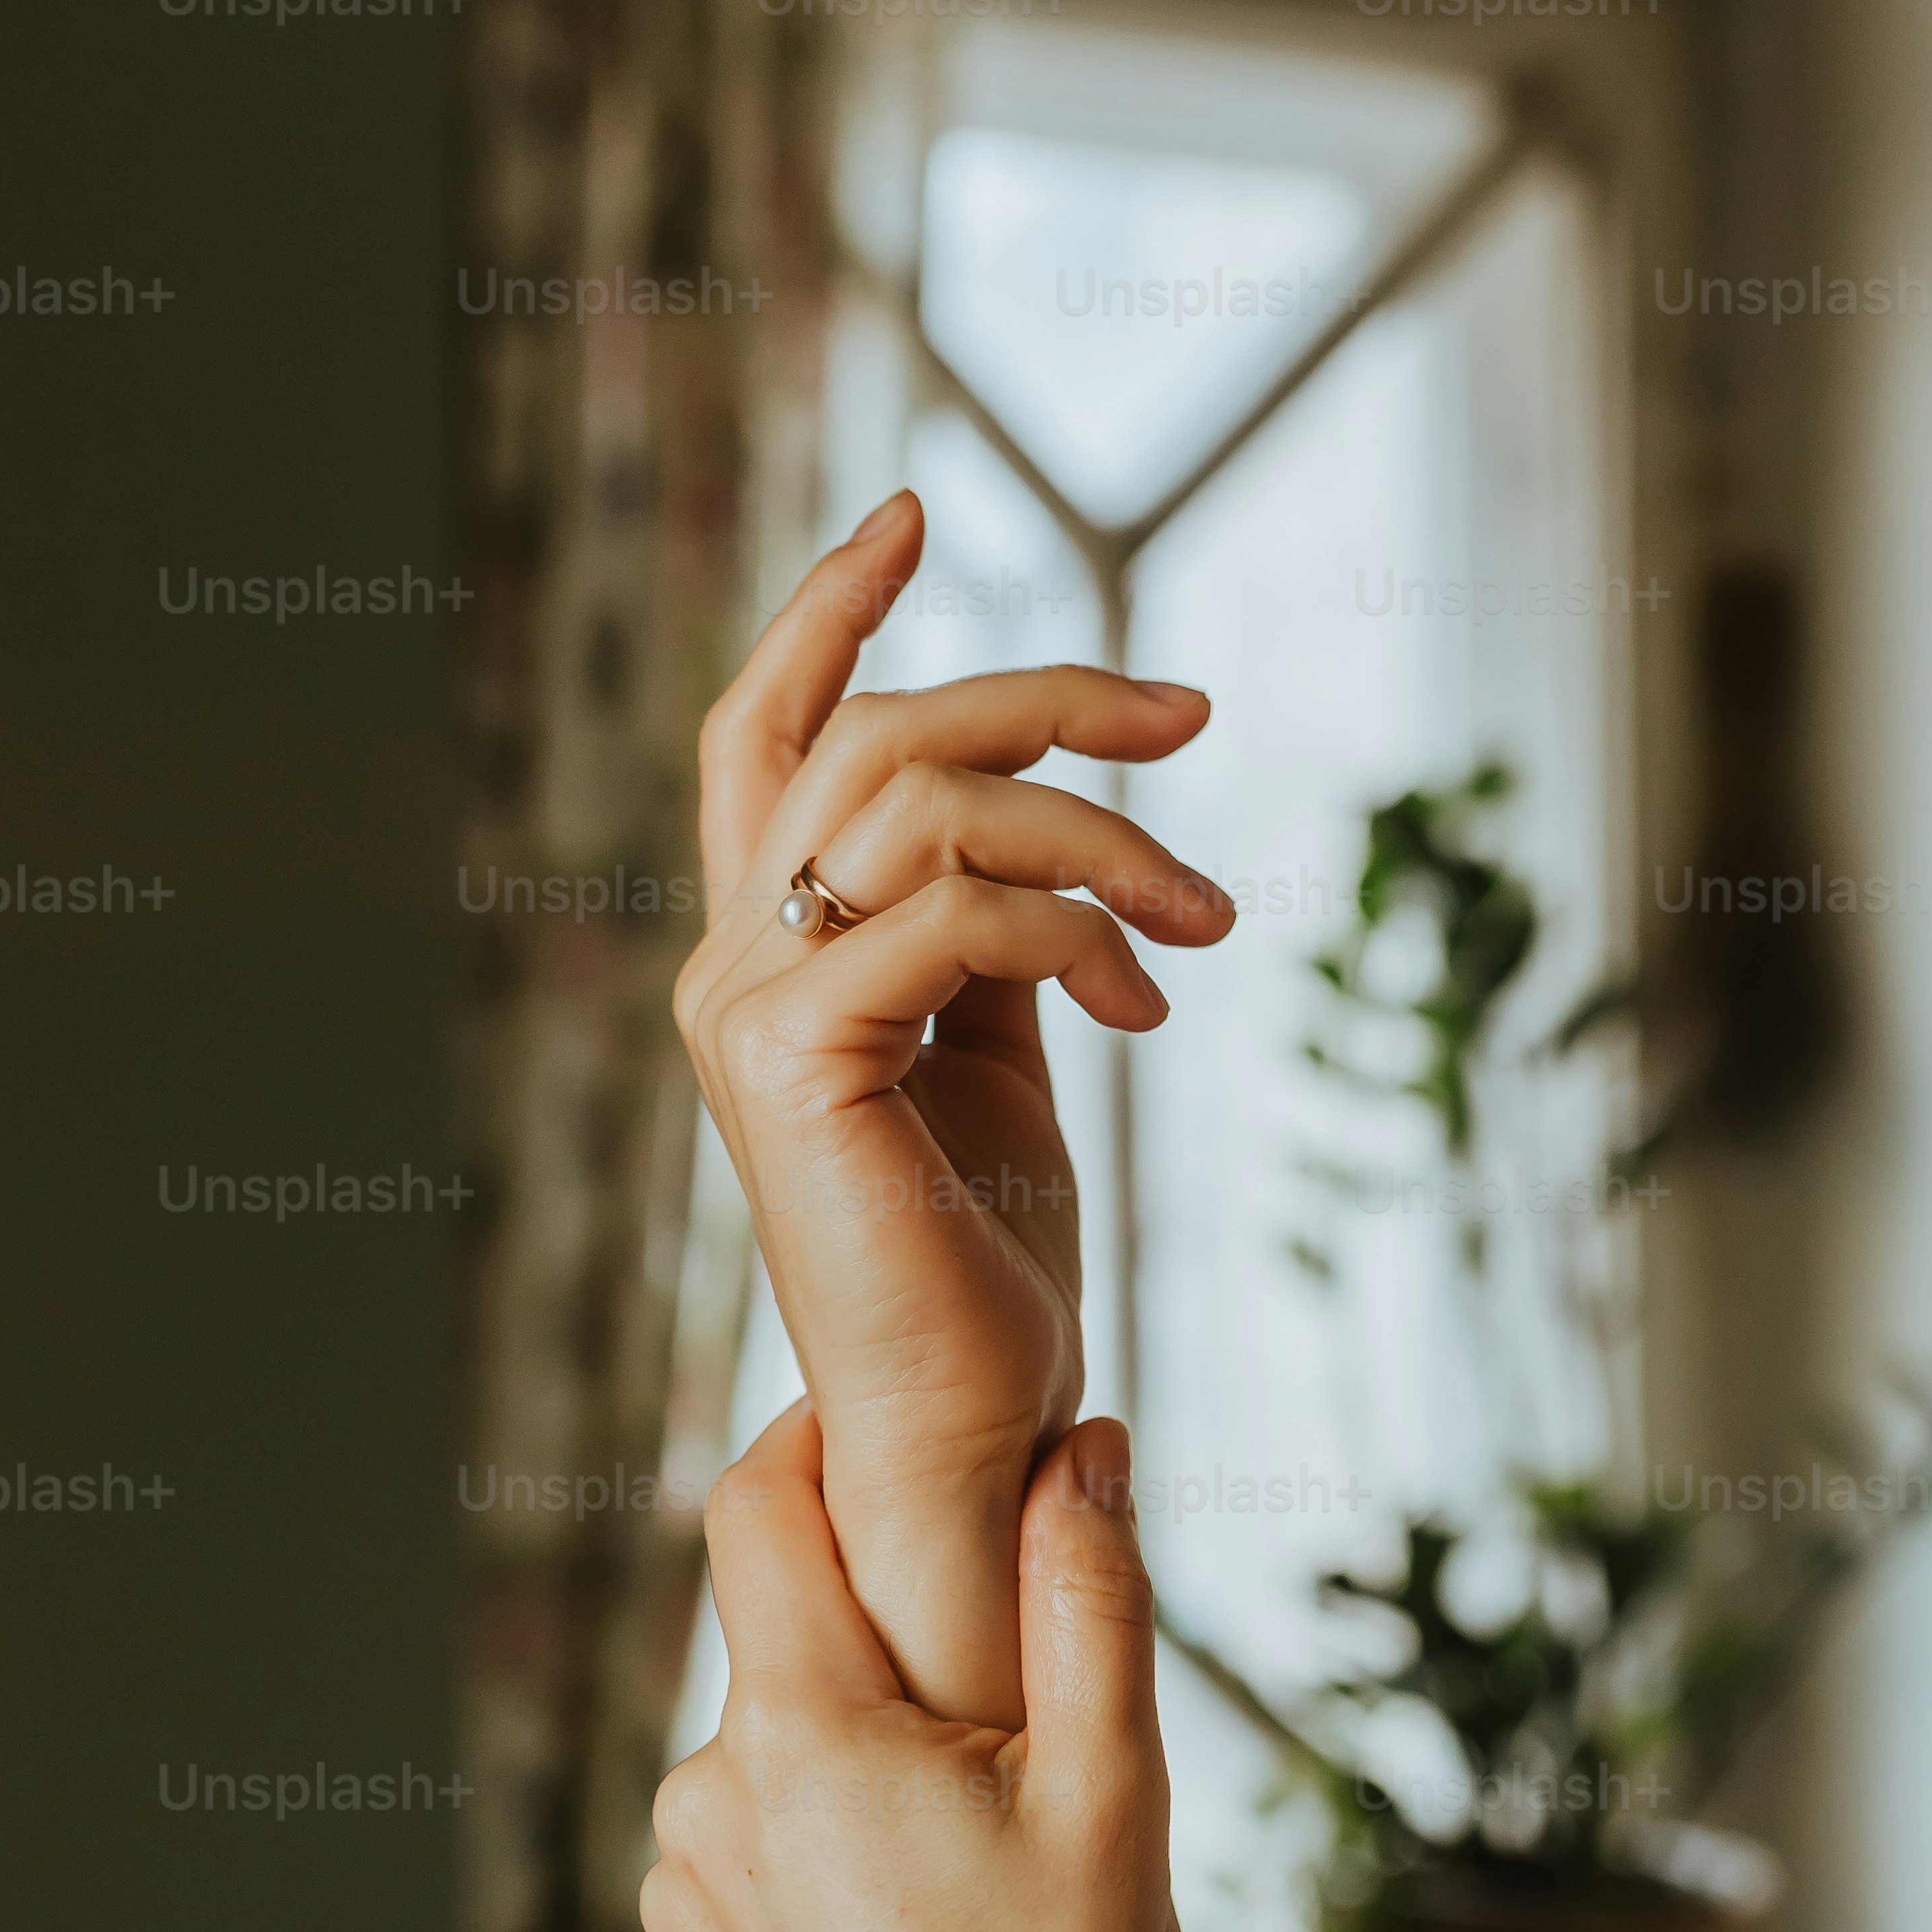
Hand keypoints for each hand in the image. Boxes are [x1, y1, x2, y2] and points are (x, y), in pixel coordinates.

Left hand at [640, 1396, 1183, 1931]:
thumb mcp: (1114, 1785)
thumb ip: (1091, 1594)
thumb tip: (1081, 1443)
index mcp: (805, 1733)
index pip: (758, 1509)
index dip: (811, 1437)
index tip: (882, 1422)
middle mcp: (709, 1795)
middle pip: (779, 1637)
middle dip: (874, 1631)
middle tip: (994, 1686)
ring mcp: (683, 1884)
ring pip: (767, 1747)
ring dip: (850, 1746)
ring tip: (968, 1837)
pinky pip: (747, 1843)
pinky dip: (819, 1840)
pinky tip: (915, 1916)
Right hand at [686, 489, 1232, 1726]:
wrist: (970, 1418)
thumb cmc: (988, 1259)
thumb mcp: (1002, 1049)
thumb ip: (995, 924)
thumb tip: (1057, 813)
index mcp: (769, 950)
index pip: (768, 731)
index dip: (831, 608)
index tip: (922, 513)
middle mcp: (727, 962)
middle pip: (879, 730)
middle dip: (1053, 700)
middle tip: (1192, 719)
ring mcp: (742, 1006)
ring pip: (925, 800)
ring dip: (1101, 833)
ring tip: (1205, 921)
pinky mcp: (794, 1055)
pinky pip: (954, 909)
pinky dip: (1077, 932)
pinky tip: (1147, 1005)